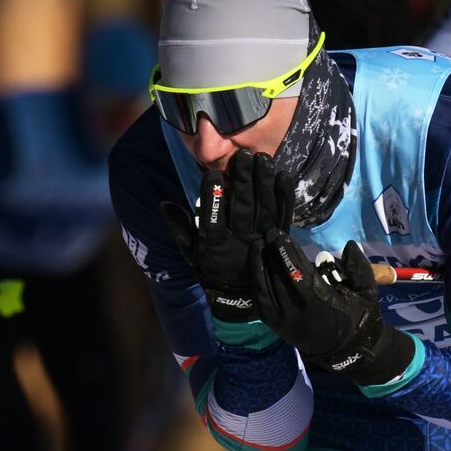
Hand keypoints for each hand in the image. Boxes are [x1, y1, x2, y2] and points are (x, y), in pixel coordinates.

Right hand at [161, 151, 294, 322]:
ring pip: (266, 209)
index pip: (213, 219)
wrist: (239, 294)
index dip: (213, 198)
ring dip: (265, 183)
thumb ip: (180, 228)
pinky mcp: (279, 237)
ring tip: (263, 159)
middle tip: (244, 156)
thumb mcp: (190, 252)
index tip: (212, 174)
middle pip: (243, 209)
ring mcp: (263, 238)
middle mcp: (241, 241)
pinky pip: (284, 215)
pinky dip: (285, 197)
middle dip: (244, 182)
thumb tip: (165, 204)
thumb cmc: (211, 267)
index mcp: (215, 246)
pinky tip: (285, 176)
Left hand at [249, 235, 413, 384]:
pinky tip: (256, 267)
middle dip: (271, 254)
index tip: (281, 236)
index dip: (286, 254)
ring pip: (264, 289)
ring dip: (258, 265)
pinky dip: (256, 283)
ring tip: (257, 246)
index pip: (297, 274)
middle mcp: (297, 313)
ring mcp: (284, 321)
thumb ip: (360, 268)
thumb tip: (349, 245)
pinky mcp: (276, 326)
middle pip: (277, 278)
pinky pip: (260, 302)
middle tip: (268, 234)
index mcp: (321, 303)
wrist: (347, 350)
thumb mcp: (368, 293)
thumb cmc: (359, 317)